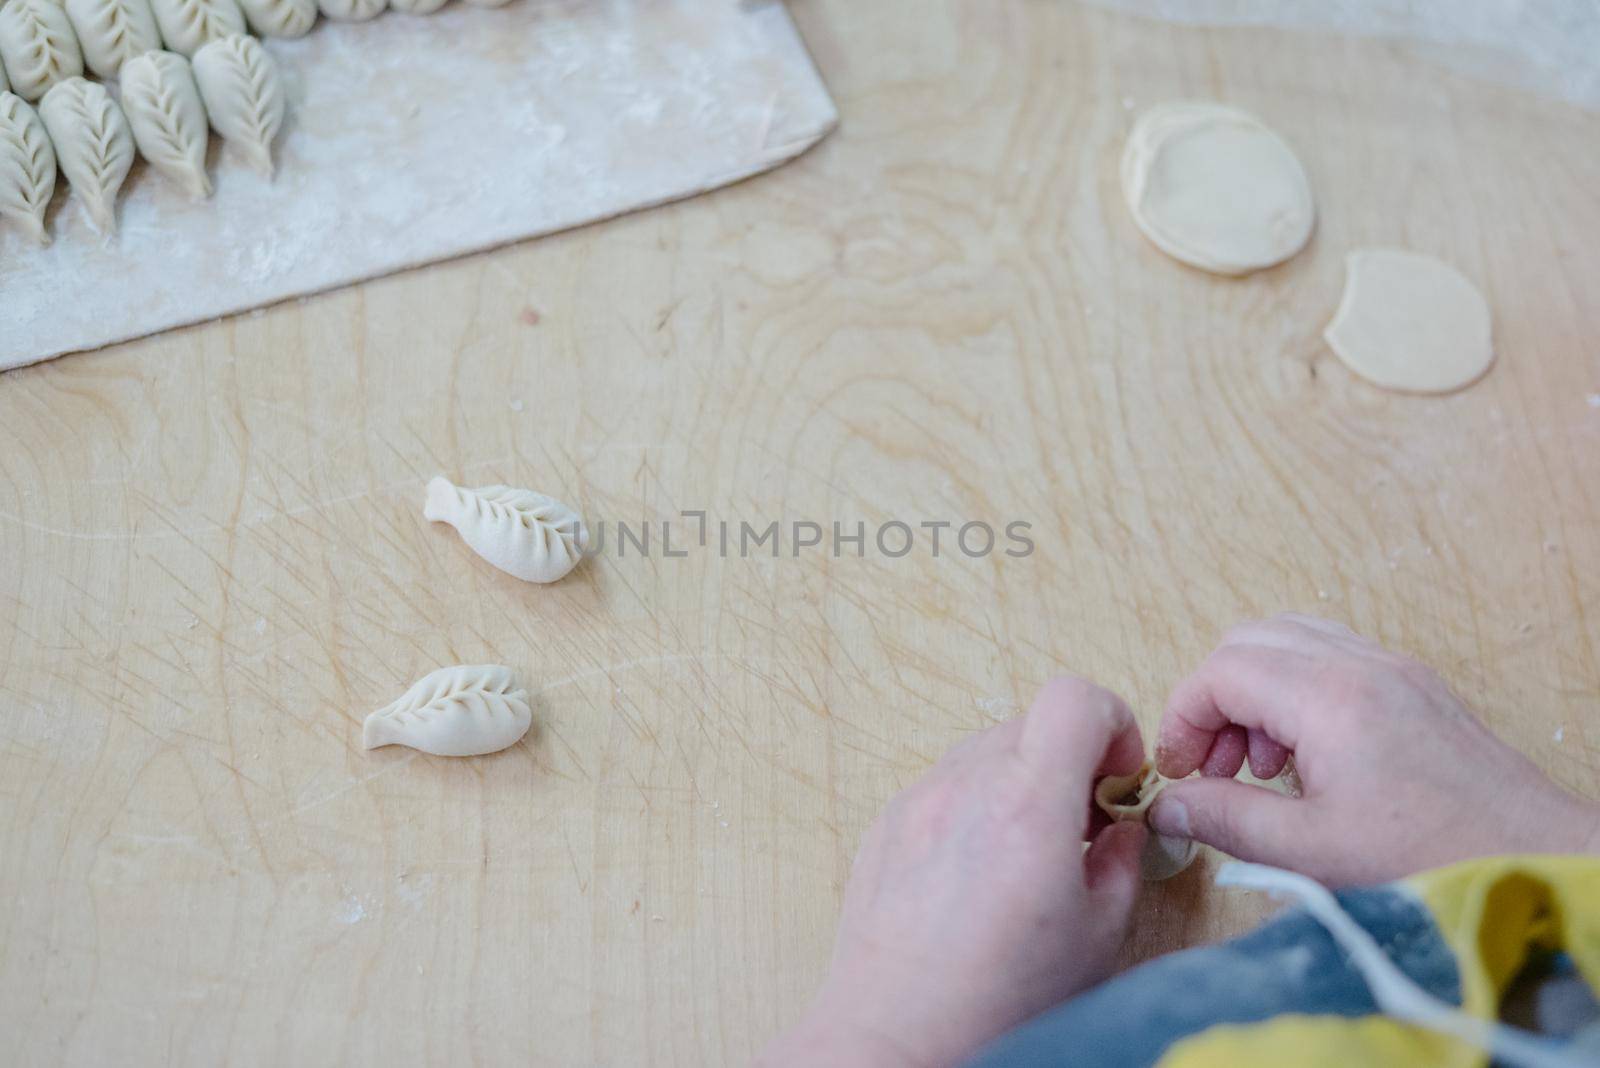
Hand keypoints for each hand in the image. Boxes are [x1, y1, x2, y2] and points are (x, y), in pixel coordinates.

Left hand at [759, 679, 1148, 1067]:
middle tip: (1083, 824)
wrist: (898, 1035)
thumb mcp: (1096, 937)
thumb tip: (1123, 829)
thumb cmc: (996, 1000)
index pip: (1074, 698)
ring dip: (1020, 781)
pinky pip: (945, 785)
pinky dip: (975, 806)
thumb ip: (1122, 863)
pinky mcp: (887, 822)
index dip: (1112, 724)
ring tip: (1030, 853)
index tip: (1118, 775)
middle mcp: (967, 787)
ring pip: (986, 750)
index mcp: (1028, 806)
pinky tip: (980, 871)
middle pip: (1032, 722)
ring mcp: (919, 800)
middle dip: (1070, 760)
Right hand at [1150, 614, 1599, 886]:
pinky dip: (1297, 693)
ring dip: (1256, 693)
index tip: (1179, 770)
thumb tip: (1168, 807)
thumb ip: (1228, 821)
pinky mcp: (1416, 687)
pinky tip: (1307, 761)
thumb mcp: (1313, 852)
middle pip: (1250, 641)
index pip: (1222, 671)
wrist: (1541, 864)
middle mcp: (1363, 666)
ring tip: (1260, 768)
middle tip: (1212, 766)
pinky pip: (1332, 658)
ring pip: (1291, 641)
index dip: (1183, 717)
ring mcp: (1395, 670)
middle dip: (1215, 699)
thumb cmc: (1438, 861)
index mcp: (1332, 698)